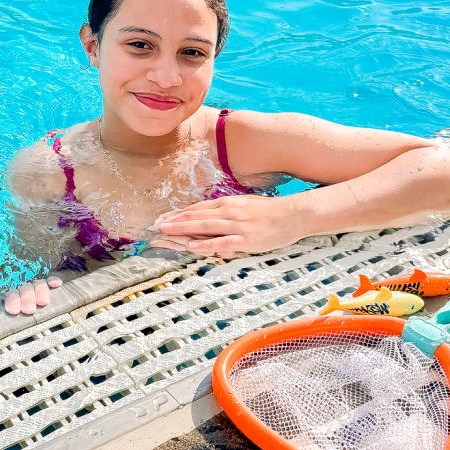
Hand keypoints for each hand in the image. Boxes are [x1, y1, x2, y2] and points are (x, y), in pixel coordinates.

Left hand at [0, 279, 63, 315]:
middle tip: (28, 310)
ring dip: (40, 291)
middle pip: (26, 288)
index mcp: (8, 296)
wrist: (0, 329)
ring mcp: (34, 291)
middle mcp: (21, 292)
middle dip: (27, 297)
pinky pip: (50, 283)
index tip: (13, 310)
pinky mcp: (46, 293)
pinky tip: (56, 284)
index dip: (13, 300)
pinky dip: (53, 281)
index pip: (12, 293)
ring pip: (38, 284)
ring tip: (42, 302)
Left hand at [151, 196, 307, 258]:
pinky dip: (205, 244)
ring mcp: (236, 225)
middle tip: (156, 226)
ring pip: (204, 226)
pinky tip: (192, 246)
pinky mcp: (245, 238)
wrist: (294, 215)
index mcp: (228, 203)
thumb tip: (212, 217)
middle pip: (196, 216)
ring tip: (165, 232)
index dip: (179, 214)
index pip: (198, 208)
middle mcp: (229, 211)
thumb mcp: (246, 206)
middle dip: (174, 222)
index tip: (163, 219)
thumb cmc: (271, 212)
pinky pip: (221, 242)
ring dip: (182, 230)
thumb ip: (228, 212)